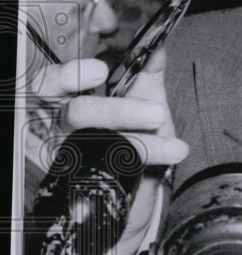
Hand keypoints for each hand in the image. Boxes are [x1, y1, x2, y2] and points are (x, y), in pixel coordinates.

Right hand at [29, 48, 187, 254]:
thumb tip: (158, 46)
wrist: (131, 207)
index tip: (98, 72)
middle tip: (157, 114)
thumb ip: (147, 78)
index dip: (68, 75)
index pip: (52, 83)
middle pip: (75, 114)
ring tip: (177, 147)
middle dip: (118, 112)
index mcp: (67, 103)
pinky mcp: (79, 191)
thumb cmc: (133, 152)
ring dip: (139, 143)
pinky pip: (108, 174)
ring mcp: (65, 163)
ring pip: (96, 148)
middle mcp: (58, 131)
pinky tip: (170, 157)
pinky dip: (143, 162)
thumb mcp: (145, 110)